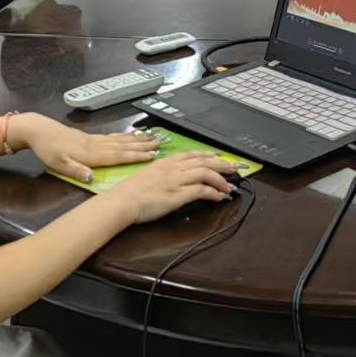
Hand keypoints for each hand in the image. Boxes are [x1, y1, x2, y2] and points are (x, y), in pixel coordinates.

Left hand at [19, 114, 161, 183]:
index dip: (137, 156)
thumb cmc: (49, 151)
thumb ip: (76, 171)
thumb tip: (92, 178)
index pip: (119, 156)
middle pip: (124, 145)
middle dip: (143, 145)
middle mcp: (97, 145)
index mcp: (92, 154)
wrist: (40, 131)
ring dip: (138, 139)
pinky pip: (114, 136)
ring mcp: (96, 139)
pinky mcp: (92, 137)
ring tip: (152, 137)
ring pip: (121, 139)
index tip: (153, 156)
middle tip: (160, 144)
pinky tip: (131, 135)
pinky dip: (125, 135)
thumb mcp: (58, 164)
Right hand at [107, 151, 241, 224]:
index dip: (209, 155)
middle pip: (204, 161)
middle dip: (222, 164)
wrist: (121, 202)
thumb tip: (174, 178)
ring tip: (229, 186)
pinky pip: (201, 190)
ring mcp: (176, 181)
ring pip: (206, 173)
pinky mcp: (177, 195)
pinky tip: (219, 197)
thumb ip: (163, 173)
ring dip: (221, 180)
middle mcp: (173, 168)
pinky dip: (213, 193)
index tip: (219, 157)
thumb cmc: (129, 192)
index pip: (193, 154)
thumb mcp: (148, 175)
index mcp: (165, 162)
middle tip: (234, 169)